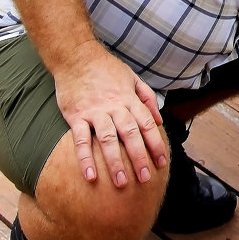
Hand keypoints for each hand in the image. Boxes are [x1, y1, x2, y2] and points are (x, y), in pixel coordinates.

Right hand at [53, 42, 166, 187]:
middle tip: (146, 178)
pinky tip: (90, 176)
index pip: (147, 125)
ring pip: (108, 139)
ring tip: (123, 182)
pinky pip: (80, 139)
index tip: (162, 162)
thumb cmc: (106, 69)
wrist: (77, 57)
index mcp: (130, 99)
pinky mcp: (76, 116)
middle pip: (130, 134)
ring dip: (116, 162)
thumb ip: (147, 99)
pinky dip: (85, 158)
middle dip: (140, 157)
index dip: (156, 144)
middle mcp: (114, 107)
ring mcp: (95, 112)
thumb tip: (159, 120)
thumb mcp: (133, 78)